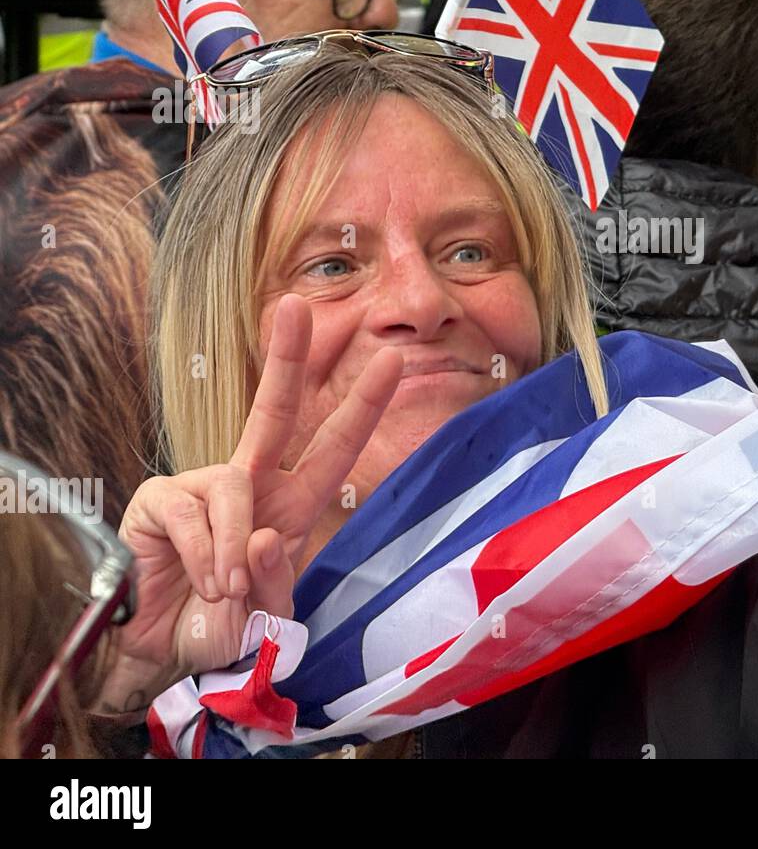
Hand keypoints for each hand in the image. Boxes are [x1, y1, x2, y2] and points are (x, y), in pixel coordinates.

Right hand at [98, 294, 401, 711]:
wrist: (163, 657)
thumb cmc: (223, 627)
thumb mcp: (268, 613)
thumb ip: (275, 579)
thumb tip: (266, 535)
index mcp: (292, 505)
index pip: (333, 448)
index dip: (361, 406)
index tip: (391, 361)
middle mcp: (252, 485)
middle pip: (275, 412)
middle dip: (287, 359)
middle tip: (295, 307)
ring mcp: (203, 487)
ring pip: (235, 487)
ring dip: (234, 548)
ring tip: (227, 589)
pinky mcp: (160, 500)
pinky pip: (192, 514)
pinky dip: (203, 556)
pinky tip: (200, 581)